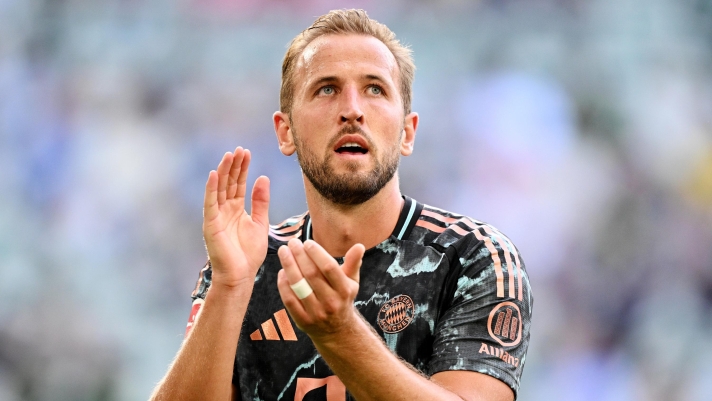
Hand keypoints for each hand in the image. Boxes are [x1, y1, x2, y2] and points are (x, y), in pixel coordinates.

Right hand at [203, 147, 269, 288]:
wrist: (240, 275)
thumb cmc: (249, 253)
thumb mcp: (260, 222)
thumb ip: (261, 201)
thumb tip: (263, 177)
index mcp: (236, 209)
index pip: (238, 184)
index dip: (242, 168)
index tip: (246, 153)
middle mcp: (225, 210)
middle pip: (228, 183)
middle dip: (234, 166)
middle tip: (239, 150)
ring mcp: (216, 216)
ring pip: (219, 189)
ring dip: (223, 172)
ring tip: (229, 155)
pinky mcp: (210, 224)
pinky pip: (210, 203)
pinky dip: (211, 189)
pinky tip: (214, 174)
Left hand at [276, 239, 365, 340]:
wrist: (337, 331)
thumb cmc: (342, 298)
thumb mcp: (351, 282)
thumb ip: (353, 263)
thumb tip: (359, 246)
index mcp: (344, 290)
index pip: (329, 268)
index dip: (316, 253)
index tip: (307, 242)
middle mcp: (331, 302)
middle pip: (311, 275)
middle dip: (299, 256)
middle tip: (292, 243)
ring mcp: (316, 313)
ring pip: (298, 286)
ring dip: (289, 266)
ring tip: (283, 252)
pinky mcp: (302, 321)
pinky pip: (289, 300)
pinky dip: (283, 285)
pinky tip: (282, 272)